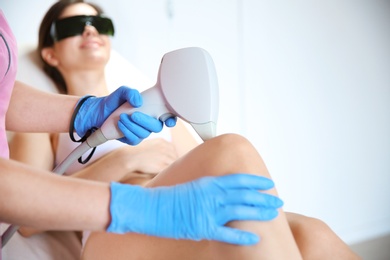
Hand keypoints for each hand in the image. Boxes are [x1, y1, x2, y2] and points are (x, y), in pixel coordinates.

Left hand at [74, 86, 175, 144]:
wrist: (99, 113)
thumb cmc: (114, 101)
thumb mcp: (121, 92)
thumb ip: (130, 93)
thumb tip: (138, 102)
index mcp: (152, 110)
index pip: (168, 116)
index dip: (172, 120)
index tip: (168, 121)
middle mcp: (149, 122)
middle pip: (157, 127)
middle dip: (146, 122)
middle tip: (133, 115)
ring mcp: (141, 131)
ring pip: (145, 134)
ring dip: (133, 126)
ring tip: (122, 117)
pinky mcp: (132, 139)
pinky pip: (135, 140)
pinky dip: (127, 132)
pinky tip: (120, 125)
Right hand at [107, 174, 282, 244]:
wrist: (151, 207)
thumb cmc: (170, 198)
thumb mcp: (193, 187)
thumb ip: (211, 188)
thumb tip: (225, 192)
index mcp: (209, 182)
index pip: (239, 179)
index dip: (256, 181)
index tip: (268, 183)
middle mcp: (212, 194)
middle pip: (245, 195)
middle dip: (264, 198)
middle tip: (278, 202)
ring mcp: (209, 211)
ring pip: (241, 211)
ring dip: (259, 212)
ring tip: (273, 215)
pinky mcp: (203, 227)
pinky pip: (227, 233)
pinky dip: (243, 236)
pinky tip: (256, 237)